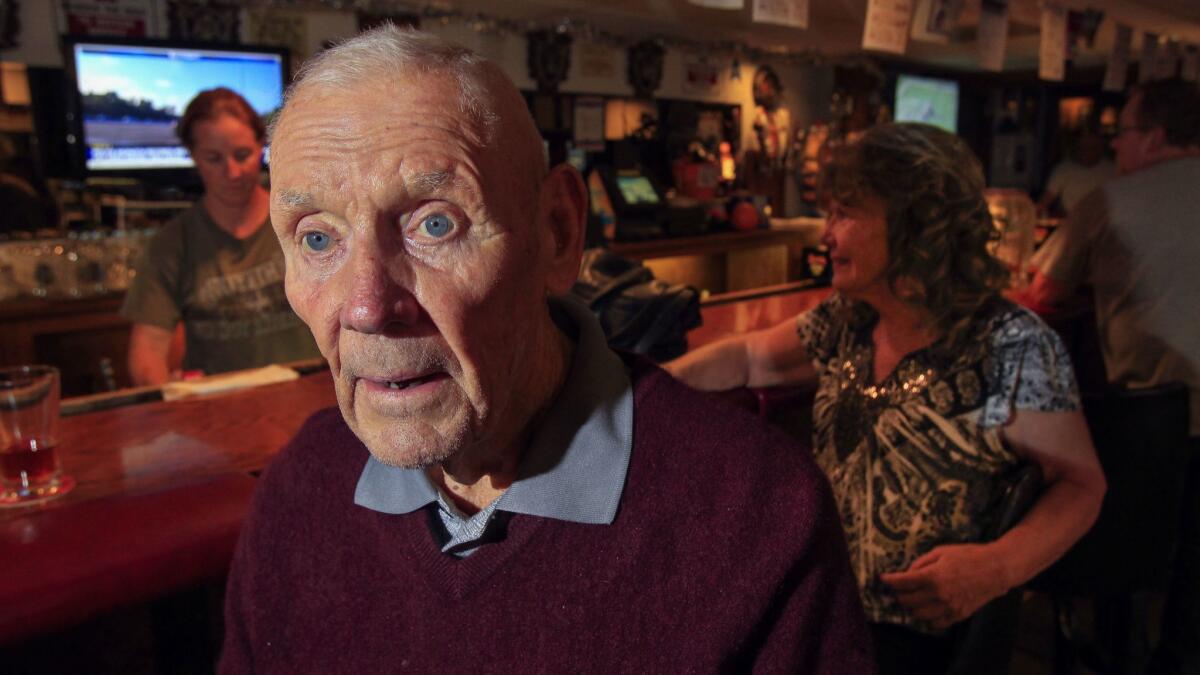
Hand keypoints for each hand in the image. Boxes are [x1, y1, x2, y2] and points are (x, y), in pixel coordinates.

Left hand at [878, 544, 1011, 629]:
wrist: (997, 569)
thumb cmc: (969, 555)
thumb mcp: (941, 551)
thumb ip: (921, 563)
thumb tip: (908, 573)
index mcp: (933, 577)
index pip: (903, 583)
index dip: (889, 581)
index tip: (883, 578)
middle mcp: (939, 595)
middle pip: (908, 601)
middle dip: (898, 594)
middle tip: (896, 589)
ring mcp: (949, 607)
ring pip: (919, 615)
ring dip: (910, 608)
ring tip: (909, 600)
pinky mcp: (959, 615)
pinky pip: (936, 623)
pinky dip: (927, 618)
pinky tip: (926, 610)